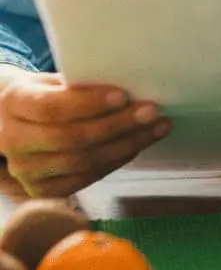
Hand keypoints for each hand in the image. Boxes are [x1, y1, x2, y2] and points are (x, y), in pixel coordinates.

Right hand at [0, 71, 170, 196]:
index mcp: (15, 104)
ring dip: (125, 145)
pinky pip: (84, 179)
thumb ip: (79, 83)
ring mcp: (24, 170)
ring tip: (156, 128)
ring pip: (81, 162)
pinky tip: (137, 145)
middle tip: (152, 111)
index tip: (123, 95)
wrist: (10, 121)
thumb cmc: (44, 92)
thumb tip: (127, 81)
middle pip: (70, 138)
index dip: (89, 103)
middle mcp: (13, 141)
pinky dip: (115, 161)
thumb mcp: (53, 79)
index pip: (51, 108)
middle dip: (117, 125)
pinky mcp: (40, 189)